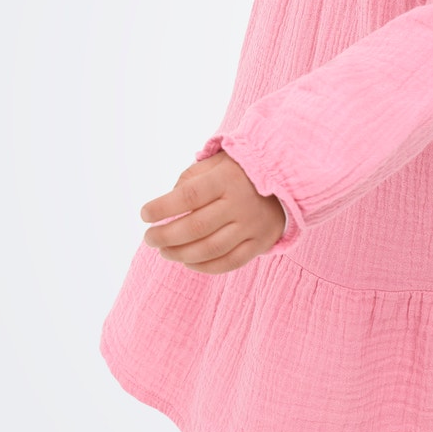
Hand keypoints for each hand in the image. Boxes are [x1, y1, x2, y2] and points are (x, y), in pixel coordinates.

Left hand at [139, 150, 285, 274]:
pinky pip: (229, 263)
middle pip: (196, 227)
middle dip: (165, 236)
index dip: (162, 208)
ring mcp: (251, 226)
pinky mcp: (260, 243)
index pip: (188, 196)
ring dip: (180, 254)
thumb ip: (189, 181)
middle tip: (149, 238)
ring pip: (210, 249)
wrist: (287, 180)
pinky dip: (204, 267)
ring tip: (164, 251)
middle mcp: (240, 204)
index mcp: (226, 179)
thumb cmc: (239, 172)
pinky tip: (187, 262)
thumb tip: (166, 207)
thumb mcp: (215, 164)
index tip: (145, 214)